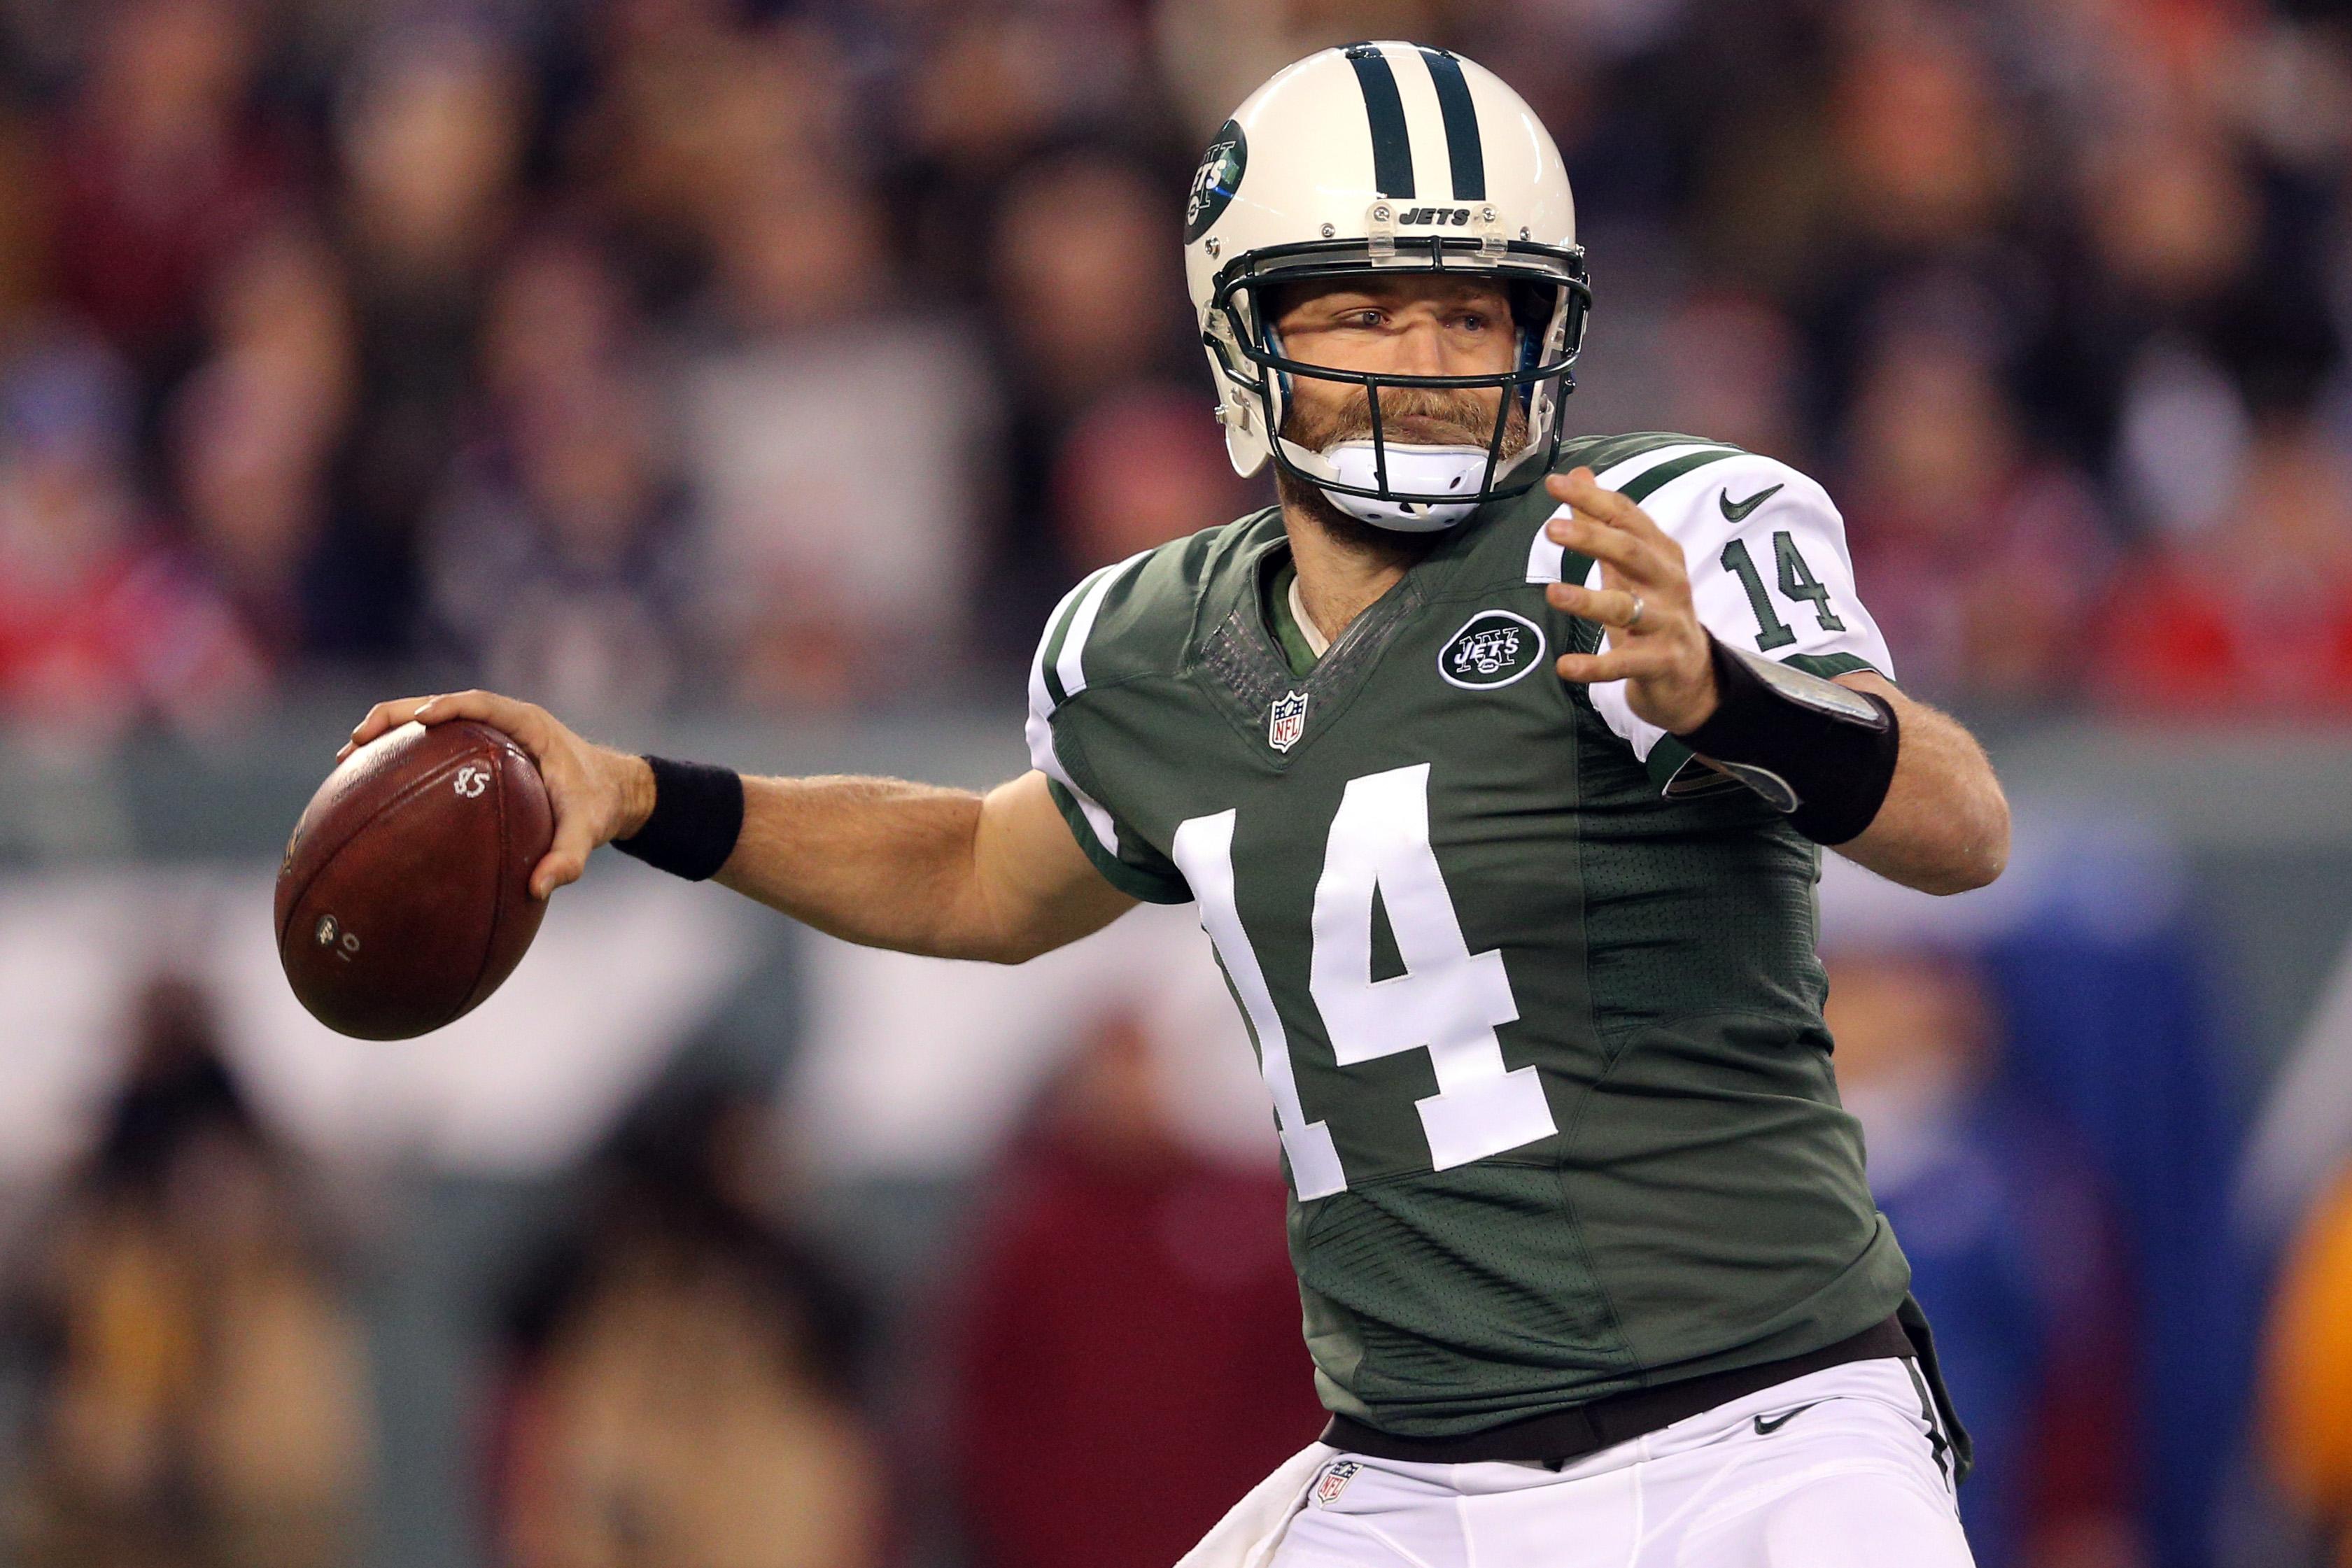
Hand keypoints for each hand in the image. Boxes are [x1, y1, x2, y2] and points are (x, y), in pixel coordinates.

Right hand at [337, 691, 654, 899]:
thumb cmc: (599, 805)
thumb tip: (538, 888)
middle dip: (395, 716)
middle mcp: (502, 722)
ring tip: (345, 760)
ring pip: (428, 724)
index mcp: (528, 725)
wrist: (612, 792)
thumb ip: (569, 858)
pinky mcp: (475, 751)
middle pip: (440, 705)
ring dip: (386, 735)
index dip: (449, 706)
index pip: (482, 703)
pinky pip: (432, 748)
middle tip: (357, 740)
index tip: (420, 719)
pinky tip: (367, 786)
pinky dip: (400, 758)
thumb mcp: (590, 831)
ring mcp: (485, 734)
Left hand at [1541, 468, 1718, 734]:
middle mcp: (1668, 582)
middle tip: (1552, 530)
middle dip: (1592, 539)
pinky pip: (1624, 663)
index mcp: (1660, 553)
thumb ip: (1603, 523)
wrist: (1692, 675)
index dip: (1592, 500)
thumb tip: (1580, 473)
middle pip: (1632, 553)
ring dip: (1588, 600)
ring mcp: (1667, 623)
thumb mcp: (1630, 565)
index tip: (1555, 484)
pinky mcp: (1661, 662)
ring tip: (1552, 593)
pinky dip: (1595, 667)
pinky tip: (1565, 667)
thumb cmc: (1654, 610)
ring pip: (1626, 608)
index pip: (1627, 518)